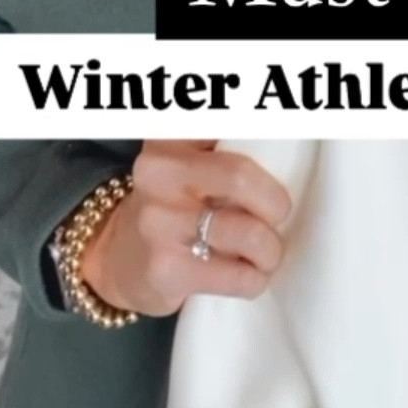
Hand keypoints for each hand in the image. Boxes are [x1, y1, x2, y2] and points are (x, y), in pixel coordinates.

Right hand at [79, 140, 292, 316]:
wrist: (123, 259)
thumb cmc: (176, 205)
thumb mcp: (187, 162)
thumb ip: (226, 146)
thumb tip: (284, 142)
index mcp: (169, 140)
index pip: (228, 127)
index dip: (267, 137)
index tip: (281, 152)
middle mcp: (157, 174)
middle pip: (242, 176)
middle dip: (276, 203)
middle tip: (277, 216)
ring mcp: (159, 223)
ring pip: (250, 233)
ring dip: (271, 250)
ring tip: (266, 253)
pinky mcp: (167, 270)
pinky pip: (239, 277)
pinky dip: (256, 279)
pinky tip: (250, 276)